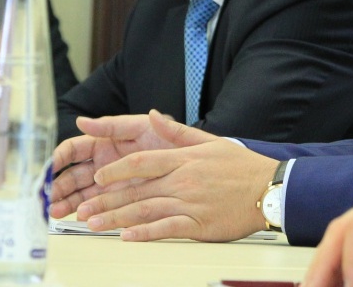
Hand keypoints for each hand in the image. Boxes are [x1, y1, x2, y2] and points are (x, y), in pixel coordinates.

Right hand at [49, 110, 185, 218]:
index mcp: (102, 142)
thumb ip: (111, 125)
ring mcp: (110, 182)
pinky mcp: (120, 198)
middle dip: (57, 186)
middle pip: (72, 175)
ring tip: (56, 211)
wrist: (191, 158)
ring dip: (67, 201)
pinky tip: (78, 217)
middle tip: (46, 197)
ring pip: (81, 193)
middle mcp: (102, 163)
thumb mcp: (140, 126)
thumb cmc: (166, 137)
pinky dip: (86, 211)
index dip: (58, 158)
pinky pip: (99, 206)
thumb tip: (80, 120)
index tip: (49, 168)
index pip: (73, 149)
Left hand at [70, 110, 278, 241]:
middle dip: (105, 200)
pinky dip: (144, 233)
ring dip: (116, 218)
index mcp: (183, 159)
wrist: (269, 188)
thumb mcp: (210, 141)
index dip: (115, 171)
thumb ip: (178, 132)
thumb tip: (154, 116)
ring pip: (144, 209)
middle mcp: (182, 179)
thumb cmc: (242, 167)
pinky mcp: (198, 223)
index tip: (98, 178)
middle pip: (135, 190)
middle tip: (83, 209)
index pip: (140, 162)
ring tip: (94, 224)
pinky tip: (127, 237)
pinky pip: (166, 228)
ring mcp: (189, 202)